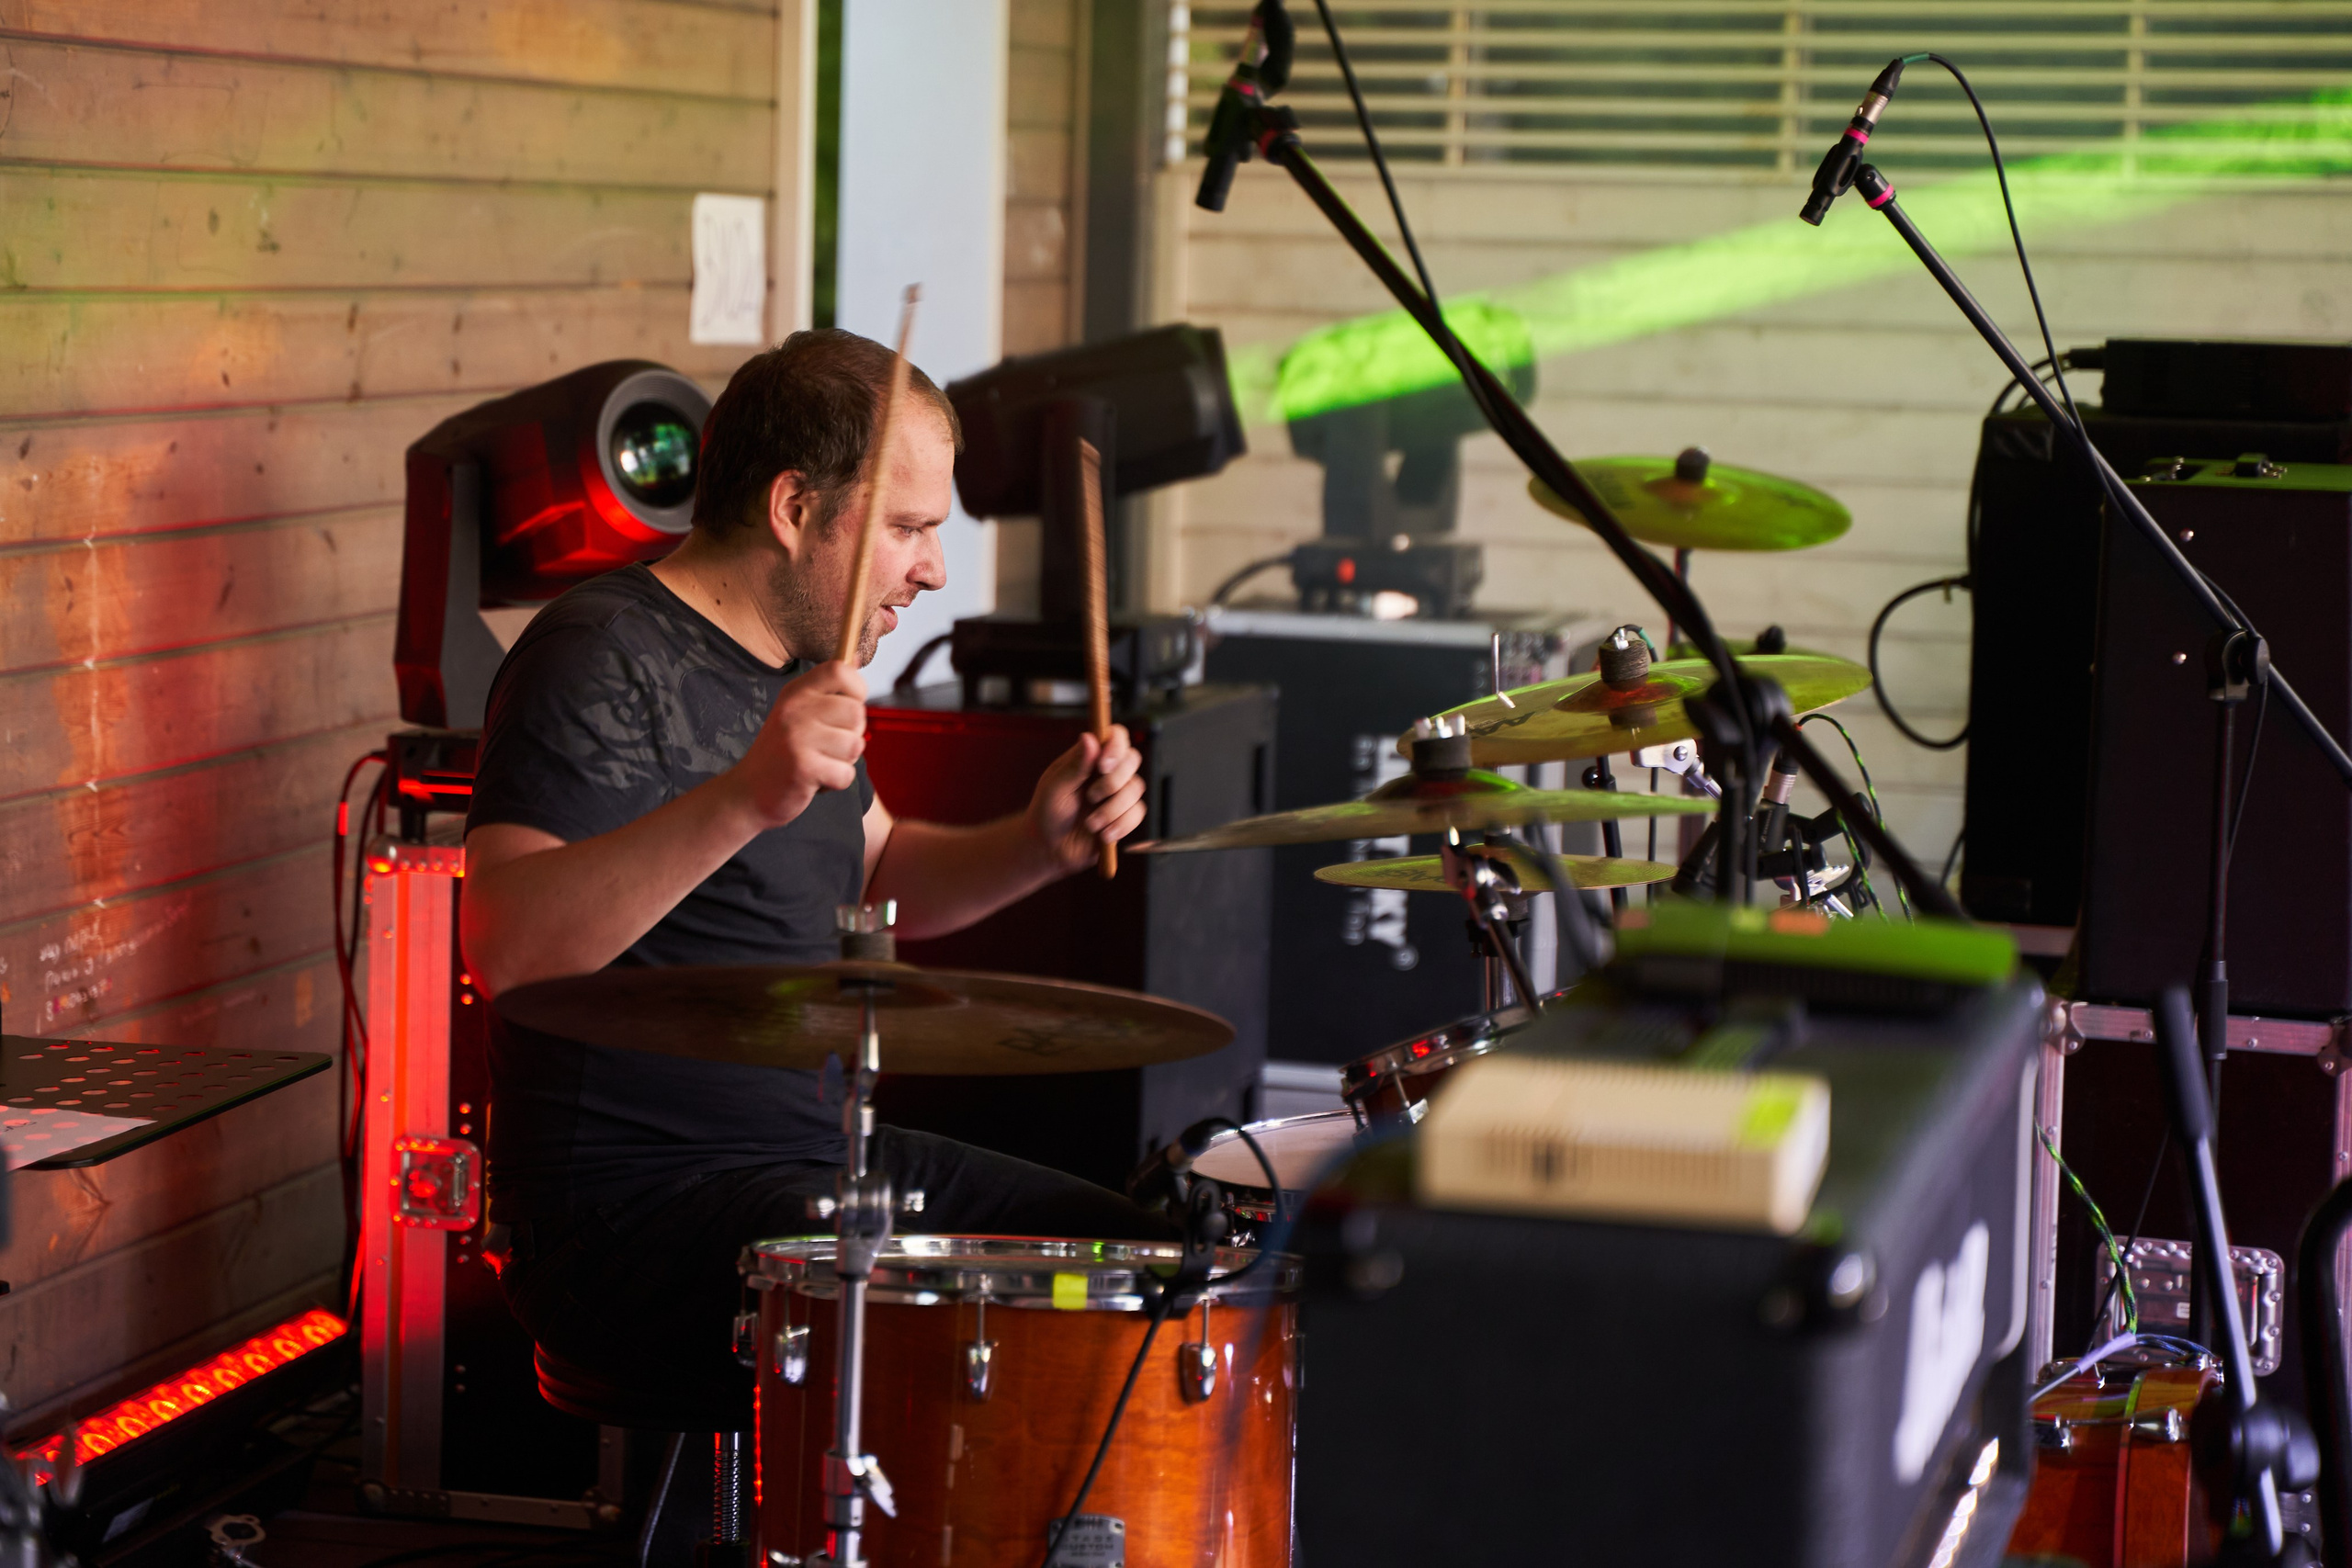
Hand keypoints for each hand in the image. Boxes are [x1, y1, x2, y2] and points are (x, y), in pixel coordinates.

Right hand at [728, 660, 867, 830]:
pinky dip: (836, 782)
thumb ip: (828, 689)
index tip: (845, 708)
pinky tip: (816, 779)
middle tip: (828, 746)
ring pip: (855, 745)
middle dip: (852, 735)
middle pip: (857, 712)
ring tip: (820, 762)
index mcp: (796, 692)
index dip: (856, 690)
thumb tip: (855, 659)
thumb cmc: (781, 753)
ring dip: (844, 761)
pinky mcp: (803, 767)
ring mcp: (798, 737)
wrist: (749, 792)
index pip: (840, 670)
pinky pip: (846, 774)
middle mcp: (795, 709)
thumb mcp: (799, 711)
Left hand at [1027, 726, 1146, 873]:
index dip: (1116, 745)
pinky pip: (1137, 813)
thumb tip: (1088, 737)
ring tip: (1090, 824)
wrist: (1050, 849)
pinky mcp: (1125, 816)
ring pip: (1135, 789)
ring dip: (1112, 809)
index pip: (1115, 736)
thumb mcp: (1055, 788)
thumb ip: (1075, 765)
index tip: (1103, 764)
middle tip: (1091, 797)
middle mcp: (1107, 772)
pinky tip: (1102, 835)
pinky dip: (1120, 825)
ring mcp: (1118, 794)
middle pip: (1132, 760)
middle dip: (1114, 781)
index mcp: (1089, 758)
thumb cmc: (1047, 813)